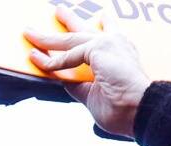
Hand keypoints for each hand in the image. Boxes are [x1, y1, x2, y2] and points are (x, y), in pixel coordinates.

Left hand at [26, 15, 151, 137]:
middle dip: (69, 20)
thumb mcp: (96, 95)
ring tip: (30, 32)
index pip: (105, 37)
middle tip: (59, 11)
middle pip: (84, 30)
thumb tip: (63, 81)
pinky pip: (67, 56)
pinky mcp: (97, 48)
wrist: (140, 109)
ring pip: (70, 40)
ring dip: (47, 38)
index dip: (97, 30)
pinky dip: (51, 62)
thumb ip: (79, 85)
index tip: (97, 21)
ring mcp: (106, 43)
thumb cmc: (125, 108)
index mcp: (120, 53)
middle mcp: (114, 43)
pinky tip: (37, 60)